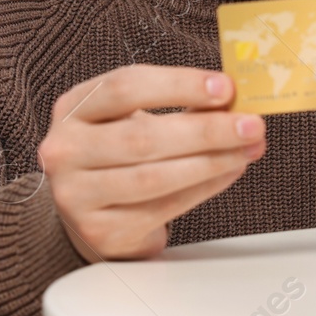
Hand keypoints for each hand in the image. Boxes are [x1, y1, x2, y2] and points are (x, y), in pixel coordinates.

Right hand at [39, 65, 265, 261]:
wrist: (86, 213)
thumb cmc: (116, 155)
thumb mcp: (128, 119)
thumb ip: (175, 106)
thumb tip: (233, 100)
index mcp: (71, 109)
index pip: (125, 87)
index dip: (178, 85)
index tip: (225, 88)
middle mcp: (65, 150)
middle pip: (142, 137)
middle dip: (206, 130)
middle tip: (251, 125)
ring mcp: (77, 195)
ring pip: (154, 177)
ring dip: (211, 162)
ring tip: (246, 150)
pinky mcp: (100, 231)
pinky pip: (163, 207)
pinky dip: (203, 188)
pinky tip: (228, 172)